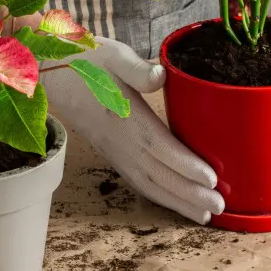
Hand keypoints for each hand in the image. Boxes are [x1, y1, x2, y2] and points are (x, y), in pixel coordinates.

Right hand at [39, 38, 223, 223]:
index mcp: (122, 116)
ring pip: (147, 183)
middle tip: (219, 207)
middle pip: (157, 173)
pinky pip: (137, 181)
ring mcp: (114, 151)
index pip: (158, 145)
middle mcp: (118, 140)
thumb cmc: (86, 62)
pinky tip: (176, 203)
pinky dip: (159, 196)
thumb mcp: (113, 55)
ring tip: (205, 215)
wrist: (51, 76)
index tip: (211, 178)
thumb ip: (137, 68)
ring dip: (177, 201)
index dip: (184, 164)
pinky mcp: (112, 155)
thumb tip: (160, 75)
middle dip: (189, 193)